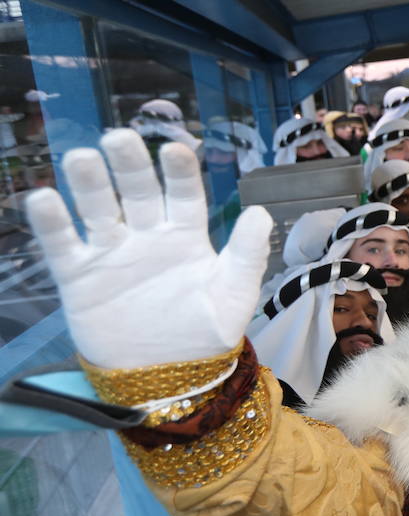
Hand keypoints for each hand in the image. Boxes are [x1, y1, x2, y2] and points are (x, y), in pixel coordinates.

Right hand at [25, 130, 272, 368]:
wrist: (167, 378)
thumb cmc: (206, 333)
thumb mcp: (233, 296)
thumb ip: (245, 256)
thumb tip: (260, 213)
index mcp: (188, 236)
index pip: (184, 196)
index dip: (179, 173)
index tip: (174, 149)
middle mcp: (148, 236)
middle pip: (137, 193)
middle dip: (129, 166)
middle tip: (118, 137)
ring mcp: (112, 254)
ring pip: (99, 210)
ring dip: (89, 185)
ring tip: (79, 158)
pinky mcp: (79, 278)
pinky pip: (63, 246)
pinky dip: (52, 224)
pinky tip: (43, 198)